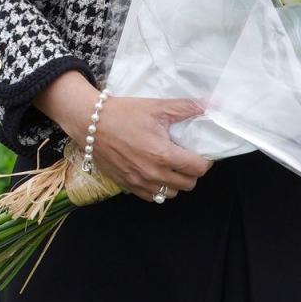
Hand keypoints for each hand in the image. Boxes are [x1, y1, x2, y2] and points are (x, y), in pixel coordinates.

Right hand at [40, 70, 212, 195]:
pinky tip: (155, 173)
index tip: (201, 153)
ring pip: (170, 194)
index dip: (205, 161)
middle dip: (192, 172)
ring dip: (176, 182)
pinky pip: (151, 197)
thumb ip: (187, 107)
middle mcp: (153, 173)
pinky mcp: (127, 185)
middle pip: (188, 184)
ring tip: (172, 166)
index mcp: (163, 155)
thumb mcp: (157, 107)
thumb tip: (211, 104)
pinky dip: (158, 189)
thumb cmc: (123, 113)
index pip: (198, 169)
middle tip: (187, 158)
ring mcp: (139, 182)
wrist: (89, 122)